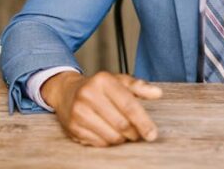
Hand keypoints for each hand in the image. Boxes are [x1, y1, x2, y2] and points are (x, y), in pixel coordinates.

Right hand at [40, 71, 161, 146]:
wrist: (66, 92)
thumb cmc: (99, 88)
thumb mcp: (119, 81)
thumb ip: (139, 86)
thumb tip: (157, 93)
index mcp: (103, 80)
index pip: (128, 105)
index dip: (143, 121)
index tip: (152, 134)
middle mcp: (88, 94)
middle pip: (121, 124)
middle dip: (134, 133)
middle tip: (137, 133)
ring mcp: (79, 112)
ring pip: (111, 136)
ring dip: (122, 139)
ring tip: (123, 133)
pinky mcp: (73, 127)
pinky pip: (99, 143)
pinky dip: (108, 142)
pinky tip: (109, 133)